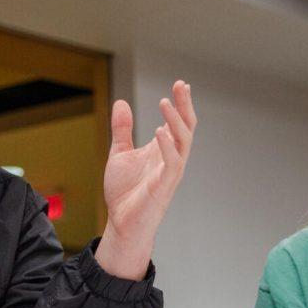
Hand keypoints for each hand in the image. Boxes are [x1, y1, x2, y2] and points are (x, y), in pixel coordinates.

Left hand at [94, 80, 195, 279]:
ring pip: (183, 142)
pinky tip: (160, 131)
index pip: (179, 122)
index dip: (182, 103)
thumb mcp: (120, 153)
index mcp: (164, 150)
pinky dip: (168, 146)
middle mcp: (171, 158)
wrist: (121, 223)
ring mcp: (170, 172)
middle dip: (185, 106)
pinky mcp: (164, 185)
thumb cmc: (125, 193)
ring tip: (166, 102)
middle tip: (181, 85)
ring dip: (176, 121)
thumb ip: (123, 129)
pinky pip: (172, 163)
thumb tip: (121, 102)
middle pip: (186, 127)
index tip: (181, 84)